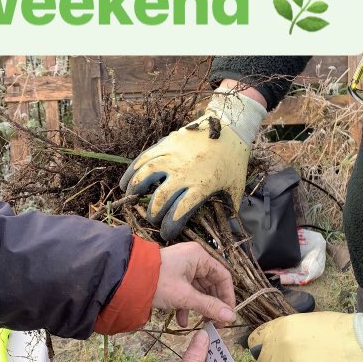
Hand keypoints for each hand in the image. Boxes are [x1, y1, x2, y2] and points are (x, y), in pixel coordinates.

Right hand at [120, 90, 264, 239]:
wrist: (231, 127)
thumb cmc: (234, 159)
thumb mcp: (236, 186)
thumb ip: (229, 207)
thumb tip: (226, 225)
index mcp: (201, 186)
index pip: (180, 211)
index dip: (170, 226)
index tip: (167, 234)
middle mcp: (184, 172)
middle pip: (161, 197)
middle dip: (153, 213)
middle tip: (152, 219)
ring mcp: (173, 155)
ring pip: (147, 174)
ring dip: (136, 189)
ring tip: (131, 198)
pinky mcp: (167, 142)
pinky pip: (145, 157)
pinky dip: (133, 169)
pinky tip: (126, 179)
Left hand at [155, 243, 234, 326]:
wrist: (127, 279)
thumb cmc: (158, 282)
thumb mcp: (185, 296)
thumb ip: (209, 306)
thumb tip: (231, 317)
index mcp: (199, 257)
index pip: (223, 276)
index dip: (228, 297)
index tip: (228, 316)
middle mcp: (192, 259)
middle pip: (211, 284)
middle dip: (212, 305)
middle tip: (215, 324)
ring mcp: (182, 267)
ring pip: (198, 290)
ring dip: (199, 308)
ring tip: (201, 325)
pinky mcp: (173, 277)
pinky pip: (186, 291)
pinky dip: (186, 306)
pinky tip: (182, 321)